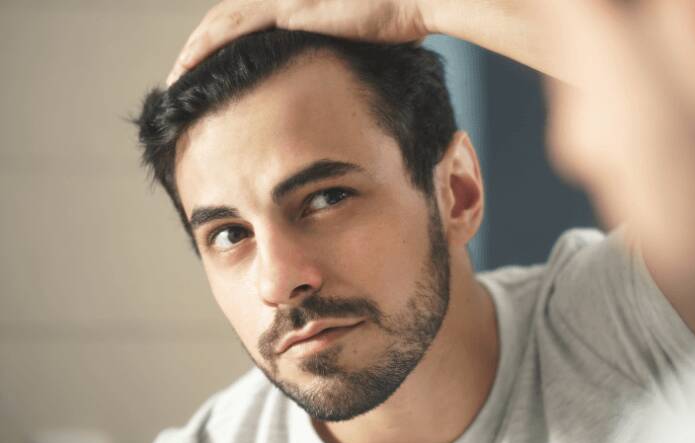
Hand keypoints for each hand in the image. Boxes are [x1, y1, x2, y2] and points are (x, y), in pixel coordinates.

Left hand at [167, 0, 427, 84]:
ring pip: (222, 22)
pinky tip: (189, 64)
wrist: (416, 1)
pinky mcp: (289, 10)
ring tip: (175, 75)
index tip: (208, 69)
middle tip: (180, 74)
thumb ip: (342, 52)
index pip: (247, 20)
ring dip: (194, 49)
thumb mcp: (364, 41)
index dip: (222, 42)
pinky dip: (207, 47)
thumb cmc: (401, 20)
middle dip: (199, 47)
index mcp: (298, 4)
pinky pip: (235, 29)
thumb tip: (346, 79)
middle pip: (227, 19)